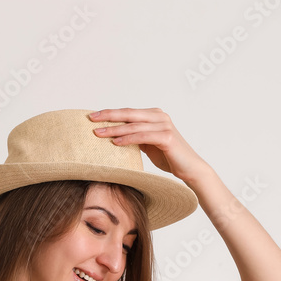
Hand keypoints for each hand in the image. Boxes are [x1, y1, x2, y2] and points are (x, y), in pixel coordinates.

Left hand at [89, 107, 208, 184]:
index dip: (110, 113)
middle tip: (91, 119)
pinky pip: (142, 136)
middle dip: (108, 116)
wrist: (190, 168)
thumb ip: (136, 136)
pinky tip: (115, 142)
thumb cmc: (169, 157)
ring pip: (133, 125)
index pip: (128, 112)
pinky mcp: (166, 137)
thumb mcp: (149, 144)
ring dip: (114, 129)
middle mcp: (159, 116)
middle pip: (129, 114)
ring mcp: (164, 125)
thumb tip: (117, 136)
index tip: (93, 116)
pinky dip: (128, 139)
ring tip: (98, 133)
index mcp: (154, 115)